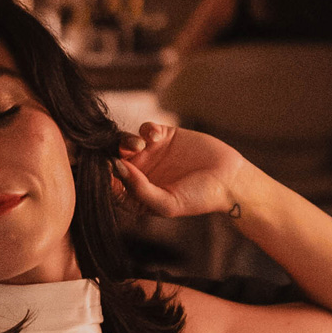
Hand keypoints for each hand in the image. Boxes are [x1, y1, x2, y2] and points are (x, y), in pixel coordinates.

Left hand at [110, 120, 249, 222]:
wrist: (229, 180)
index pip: (109, 186)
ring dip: (125, 141)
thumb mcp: (166, 203)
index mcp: (136, 195)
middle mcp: (140, 174)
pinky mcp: (164, 136)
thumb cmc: (199, 199)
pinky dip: (146, 130)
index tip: (105, 170)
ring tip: (139, 146)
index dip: (102, 177)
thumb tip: (117, 167)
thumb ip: (139, 190)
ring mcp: (151, 154)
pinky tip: (156, 137)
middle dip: (110, 155)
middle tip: (120, 154)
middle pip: (113, 160)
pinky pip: (146, 129)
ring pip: (125, 142)